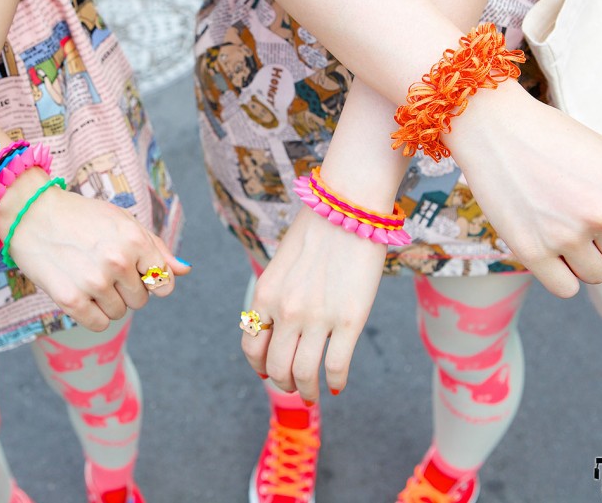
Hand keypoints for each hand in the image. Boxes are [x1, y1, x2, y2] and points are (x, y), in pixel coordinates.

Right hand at [0, 168, 190, 331]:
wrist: (31, 214)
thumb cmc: (82, 217)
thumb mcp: (124, 222)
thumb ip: (156, 248)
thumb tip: (185, 271)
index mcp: (135, 240)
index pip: (165, 284)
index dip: (151, 281)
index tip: (134, 273)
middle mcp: (118, 261)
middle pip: (141, 301)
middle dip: (127, 290)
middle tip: (103, 270)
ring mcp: (94, 282)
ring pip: (119, 313)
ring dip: (108, 302)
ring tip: (88, 277)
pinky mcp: (70, 299)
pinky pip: (98, 324)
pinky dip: (92, 315)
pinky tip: (80, 293)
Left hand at [241, 207, 385, 401]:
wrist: (347, 207)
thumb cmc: (317, 230)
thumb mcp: (282, 263)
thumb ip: (277, 294)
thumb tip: (280, 325)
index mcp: (265, 294)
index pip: (251, 345)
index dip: (259, 366)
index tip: (269, 372)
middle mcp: (286, 310)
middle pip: (276, 367)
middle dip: (284, 382)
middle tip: (295, 386)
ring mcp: (317, 318)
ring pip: (304, 374)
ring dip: (307, 391)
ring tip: (313, 394)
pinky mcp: (349, 320)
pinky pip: (335, 367)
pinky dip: (334, 384)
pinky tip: (336, 386)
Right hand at [447, 82, 601, 296]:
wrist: (495, 129)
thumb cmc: (552, 138)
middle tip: (573, 210)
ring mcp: (567, 236)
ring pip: (596, 275)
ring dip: (580, 257)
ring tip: (557, 225)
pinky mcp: (532, 251)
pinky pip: (565, 288)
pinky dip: (558, 274)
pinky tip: (545, 246)